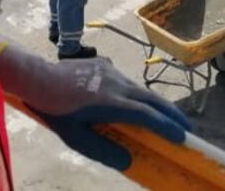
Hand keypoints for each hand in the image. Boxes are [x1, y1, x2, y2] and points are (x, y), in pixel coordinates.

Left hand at [0, 46, 190, 170]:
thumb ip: (104, 151)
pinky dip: (136, 93)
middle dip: (172, 114)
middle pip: (151, 99)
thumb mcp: (77, 138)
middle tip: (187, 128)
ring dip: (155, 103)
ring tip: (166, 117)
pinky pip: (125, 81)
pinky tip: (133, 102)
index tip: (182, 137)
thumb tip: (129, 160)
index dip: (167, 127)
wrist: (38, 77)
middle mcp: (116, 83)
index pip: (147, 115)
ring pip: (140, 88)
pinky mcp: (103, 65)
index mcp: (112, 102)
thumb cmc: (56, 110)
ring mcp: (111, 71)